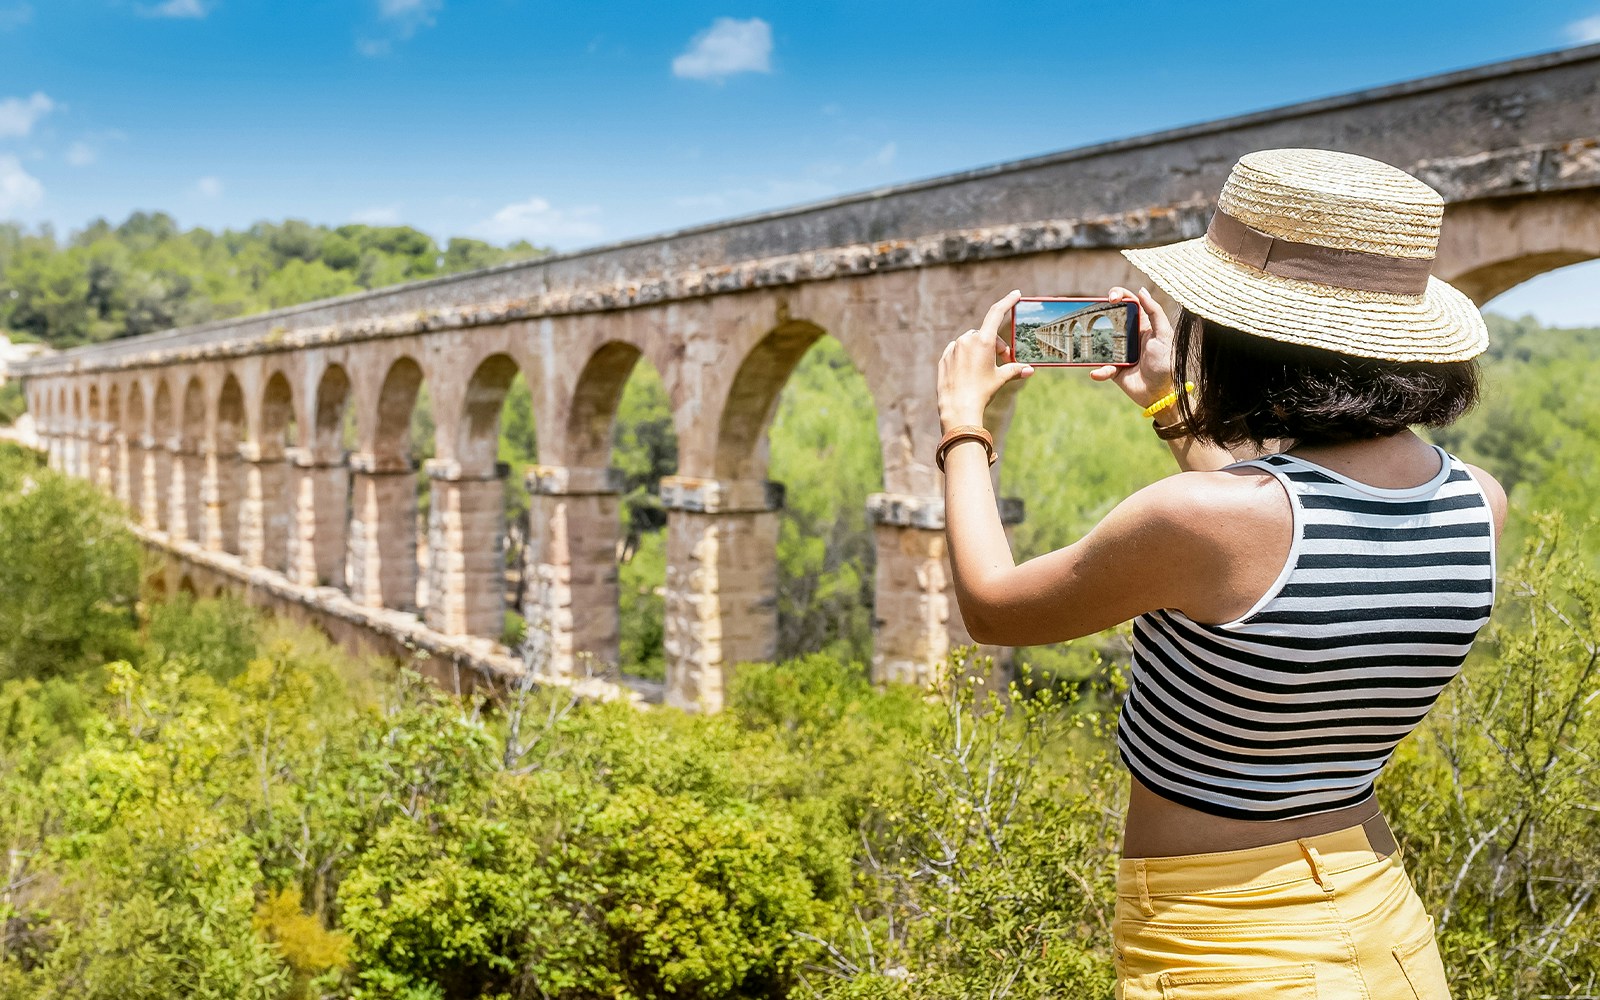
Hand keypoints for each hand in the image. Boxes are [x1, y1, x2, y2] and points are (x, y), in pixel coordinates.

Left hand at [938, 290, 1032, 429]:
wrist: (958, 408)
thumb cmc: (981, 392)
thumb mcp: (1000, 379)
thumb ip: (1014, 370)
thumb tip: (1029, 370)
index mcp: (983, 341)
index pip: (996, 313)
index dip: (1007, 301)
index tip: (1015, 294)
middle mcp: (966, 340)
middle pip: (985, 335)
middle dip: (996, 346)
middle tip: (1004, 361)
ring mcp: (953, 348)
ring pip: (970, 343)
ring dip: (979, 351)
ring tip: (984, 370)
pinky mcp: (944, 358)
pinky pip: (957, 351)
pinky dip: (965, 357)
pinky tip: (968, 372)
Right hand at [1090, 286, 1177, 409]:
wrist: (1160, 394)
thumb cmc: (1166, 364)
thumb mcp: (1164, 335)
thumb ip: (1155, 313)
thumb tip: (1141, 290)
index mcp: (1142, 325)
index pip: (1128, 303)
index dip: (1119, 295)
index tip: (1111, 298)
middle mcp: (1128, 336)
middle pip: (1108, 318)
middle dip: (1097, 312)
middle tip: (1089, 312)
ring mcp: (1118, 352)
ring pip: (1099, 342)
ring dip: (1091, 342)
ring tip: (1083, 342)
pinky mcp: (1113, 370)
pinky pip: (1100, 367)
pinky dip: (1099, 370)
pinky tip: (1098, 372)